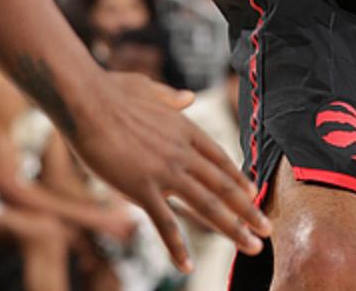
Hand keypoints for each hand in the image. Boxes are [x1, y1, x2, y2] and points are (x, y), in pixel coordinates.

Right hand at [68, 73, 270, 273]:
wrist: (88, 102)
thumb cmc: (112, 92)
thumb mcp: (150, 89)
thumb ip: (170, 97)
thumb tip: (187, 97)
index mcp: (186, 130)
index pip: (220, 160)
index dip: (239, 178)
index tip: (254, 192)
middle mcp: (183, 153)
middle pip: (223, 186)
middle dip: (248, 211)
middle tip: (267, 229)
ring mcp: (166, 172)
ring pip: (208, 205)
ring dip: (233, 228)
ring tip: (252, 246)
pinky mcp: (142, 188)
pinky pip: (164, 223)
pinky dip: (177, 246)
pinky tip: (188, 265)